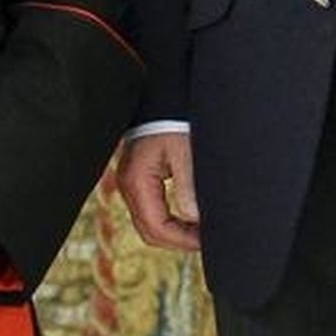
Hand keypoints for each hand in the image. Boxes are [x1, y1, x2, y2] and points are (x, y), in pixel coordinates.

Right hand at [116, 131, 200, 251]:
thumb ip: (189, 188)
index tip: (206, 241)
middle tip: (206, 240)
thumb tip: (195, 219)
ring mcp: (132, 181)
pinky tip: (189, 215)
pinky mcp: (139, 176)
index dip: (182, 241)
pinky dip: (170, 217)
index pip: (156, 228)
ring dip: (174, 230)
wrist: (163, 94)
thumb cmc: (174, 119)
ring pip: (149, 221)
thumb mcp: (185, 152)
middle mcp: (128, 184)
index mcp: (137, 181)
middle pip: (149, 230)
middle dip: (178, 240)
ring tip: (201, 229)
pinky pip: (151, 207)